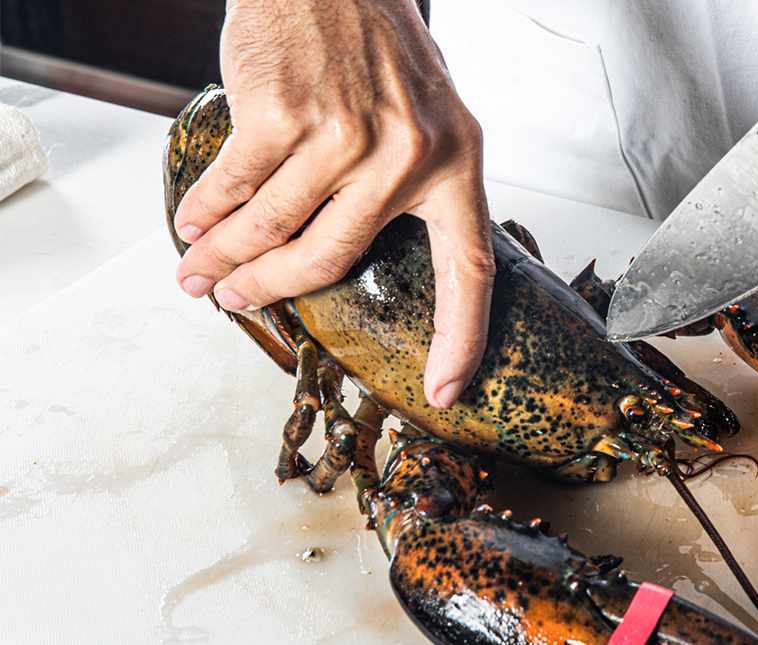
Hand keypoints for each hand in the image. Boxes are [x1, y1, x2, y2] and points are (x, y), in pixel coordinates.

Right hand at [173, 0, 493, 408]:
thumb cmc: (374, 43)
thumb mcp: (427, 113)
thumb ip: (414, 180)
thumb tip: (359, 255)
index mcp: (457, 165)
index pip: (470, 272)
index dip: (460, 340)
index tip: (444, 393)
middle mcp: (406, 156)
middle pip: (331, 258)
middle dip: (272, 288)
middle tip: (236, 302)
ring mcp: (344, 135)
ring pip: (275, 226)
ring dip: (226, 256)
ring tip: (198, 273)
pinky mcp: (283, 113)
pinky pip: (238, 184)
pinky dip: (208, 211)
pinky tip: (192, 226)